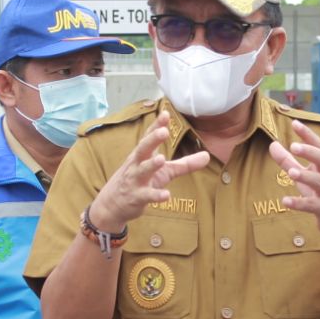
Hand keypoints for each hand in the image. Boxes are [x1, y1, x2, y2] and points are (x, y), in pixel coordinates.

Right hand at [89, 110, 209, 230]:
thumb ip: (185, 163)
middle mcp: (137, 165)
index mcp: (143, 155)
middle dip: (152, 140)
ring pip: (142, 171)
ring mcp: (135, 181)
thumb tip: (207, 156)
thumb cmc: (140, 182)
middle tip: (163, 131)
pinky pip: (146, 196)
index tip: (165, 114)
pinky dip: (155, 195)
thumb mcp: (164, 172)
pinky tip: (166, 195)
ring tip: (161, 159)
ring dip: (151, 165)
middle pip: (143, 149)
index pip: (149, 137)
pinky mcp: (136, 198)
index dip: (156, 126)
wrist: (112, 204)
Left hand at [269, 120, 319, 242]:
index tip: (295, 123)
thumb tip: (272, 144)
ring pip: (319, 182)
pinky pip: (313, 206)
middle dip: (310, 152)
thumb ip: (288, 161)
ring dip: (305, 176)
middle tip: (294, 146)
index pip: (318, 146)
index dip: (307, 135)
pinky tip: (285, 201)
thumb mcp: (305, 177)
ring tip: (290, 172)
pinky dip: (299, 203)